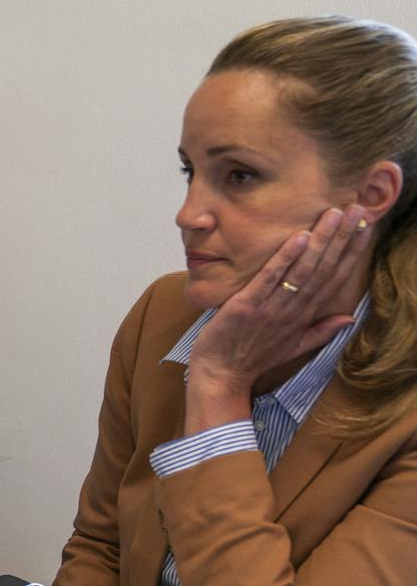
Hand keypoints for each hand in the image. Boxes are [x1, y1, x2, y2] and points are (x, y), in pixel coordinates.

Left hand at [185, 204, 371, 433]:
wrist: (221, 376)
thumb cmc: (253, 359)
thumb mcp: (294, 347)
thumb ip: (322, 331)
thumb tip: (349, 318)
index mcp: (304, 316)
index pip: (334, 279)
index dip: (351, 253)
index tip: (365, 227)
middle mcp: (293, 310)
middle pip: (324, 269)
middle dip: (342, 238)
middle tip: (358, 209)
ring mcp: (272, 308)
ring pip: (303, 270)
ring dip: (321, 241)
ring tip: (335, 214)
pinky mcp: (248, 306)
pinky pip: (269, 279)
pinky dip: (285, 258)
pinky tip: (299, 237)